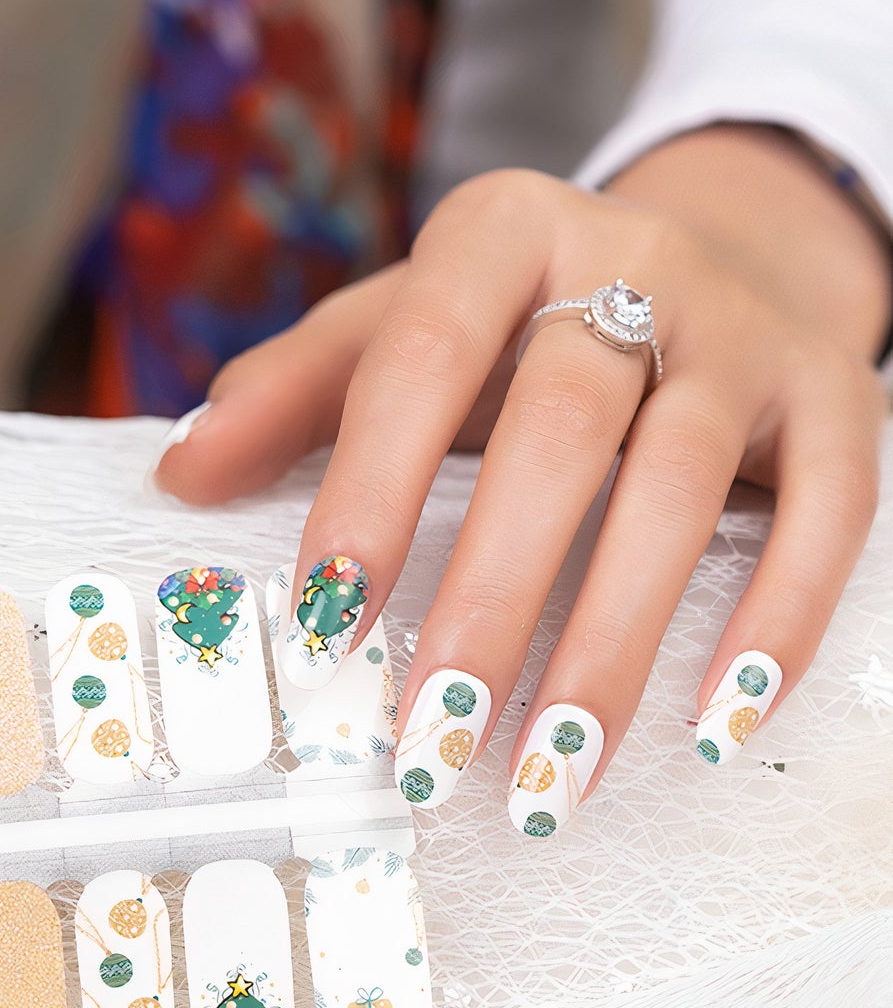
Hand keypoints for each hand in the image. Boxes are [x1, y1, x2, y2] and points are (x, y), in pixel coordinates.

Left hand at [151, 126, 888, 834]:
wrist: (701, 259)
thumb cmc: (512, 322)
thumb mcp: (394, 328)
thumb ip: (291, 394)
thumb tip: (180, 473)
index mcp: (500, 236)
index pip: (420, 356)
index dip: (369, 490)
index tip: (327, 623)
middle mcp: (629, 264)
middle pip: (561, 430)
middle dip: (491, 595)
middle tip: (432, 733)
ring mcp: (742, 331)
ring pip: (684, 487)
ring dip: (613, 643)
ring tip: (551, 771)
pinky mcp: (834, 396)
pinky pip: (829, 512)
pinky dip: (778, 621)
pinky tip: (714, 722)